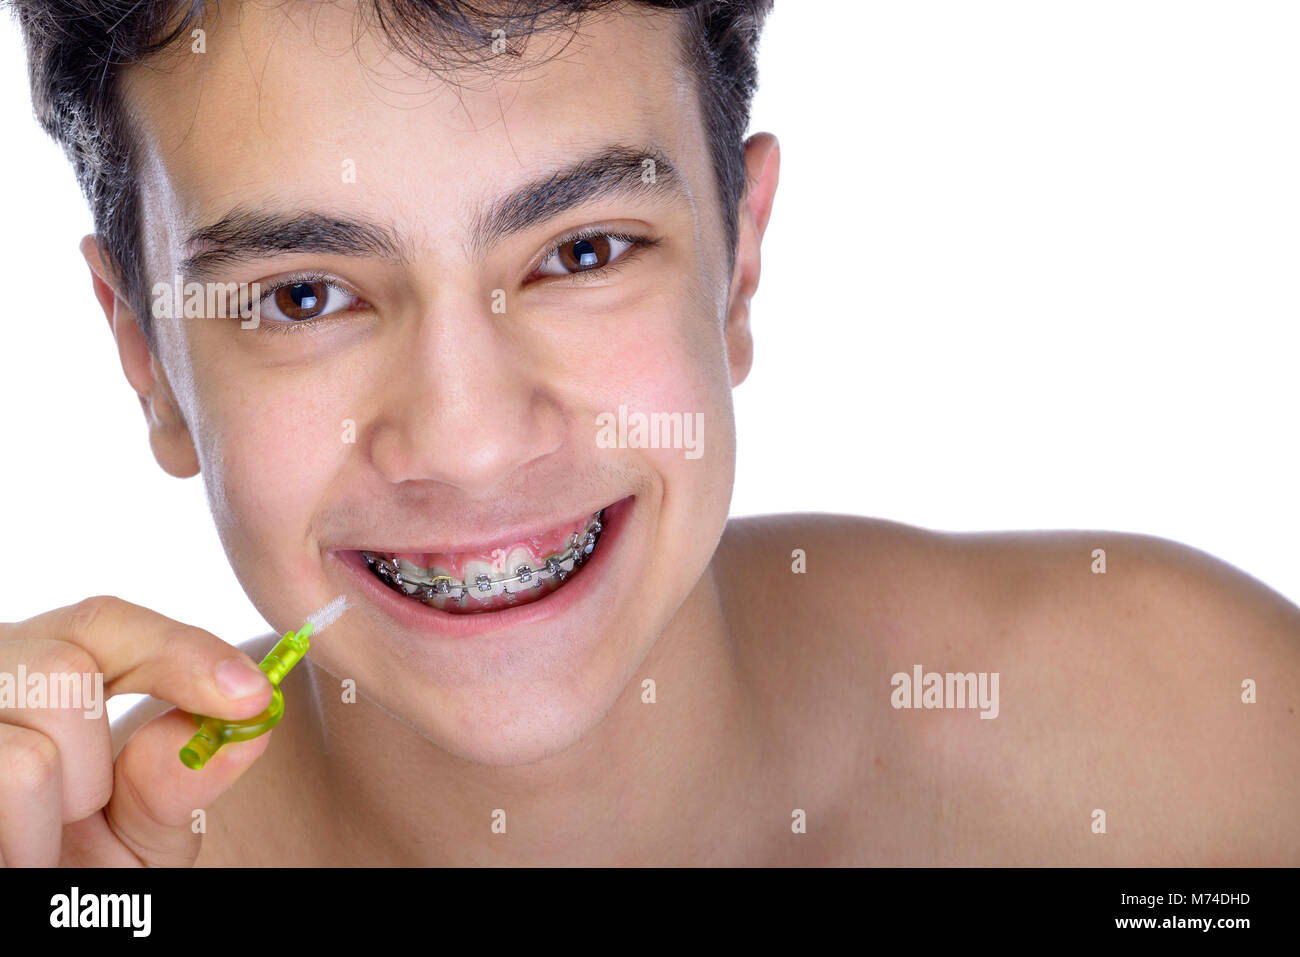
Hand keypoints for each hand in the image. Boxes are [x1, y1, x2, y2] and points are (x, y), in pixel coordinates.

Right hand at [0, 596, 272, 865]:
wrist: (20, 905)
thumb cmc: (70, 870)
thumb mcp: (139, 832)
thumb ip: (182, 777)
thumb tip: (249, 724)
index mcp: (45, 666)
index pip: (108, 621)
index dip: (184, 654)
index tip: (252, 696)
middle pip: (67, 672)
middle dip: (94, 767)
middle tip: (77, 814)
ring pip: (29, 756)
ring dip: (51, 822)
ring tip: (31, 845)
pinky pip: (4, 779)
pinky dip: (20, 844)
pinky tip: (10, 855)